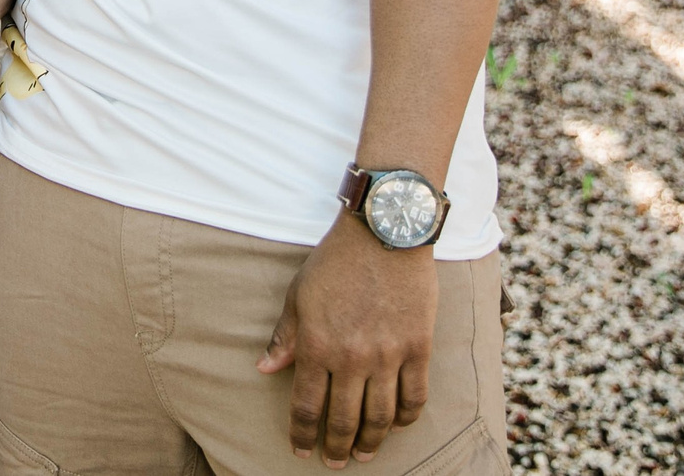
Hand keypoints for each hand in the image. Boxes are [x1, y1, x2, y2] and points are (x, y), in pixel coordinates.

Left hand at [258, 216, 436, 466]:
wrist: (384, 230)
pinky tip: (398, 425)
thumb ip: (284, 337)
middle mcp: (352, 358)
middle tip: (335, 462)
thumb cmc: (335, 260)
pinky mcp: (418, 347)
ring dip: (372, 442)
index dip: (302, 436)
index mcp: (317, 346)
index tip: (301, 451)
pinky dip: (406, 418)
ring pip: (380, 416)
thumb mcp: (299, 294)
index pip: (306, 407)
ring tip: (365, 454)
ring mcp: (388, 355)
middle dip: (337, 448)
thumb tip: (265, 370)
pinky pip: (415, 396)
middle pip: (344, 421)